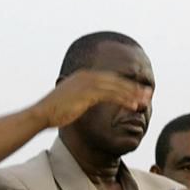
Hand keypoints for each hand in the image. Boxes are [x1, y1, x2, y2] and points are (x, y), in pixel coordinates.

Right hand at [31, 70, 150, 127]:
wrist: (41, 114)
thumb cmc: (53, 111)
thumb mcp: (70, 100)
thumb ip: (81, 98)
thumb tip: (84, 103)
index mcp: (84, 76)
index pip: (110, 79)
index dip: (125, 85)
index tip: (137, 91)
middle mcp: (87, 76)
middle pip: (116, 81)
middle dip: (133, 87)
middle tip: (148, 93)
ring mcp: (88, 83)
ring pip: (117, 87)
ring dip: (132, 94)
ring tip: (145, 101)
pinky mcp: (88, 93)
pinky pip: (112, 95)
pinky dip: (124, 100)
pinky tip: (134, 106)